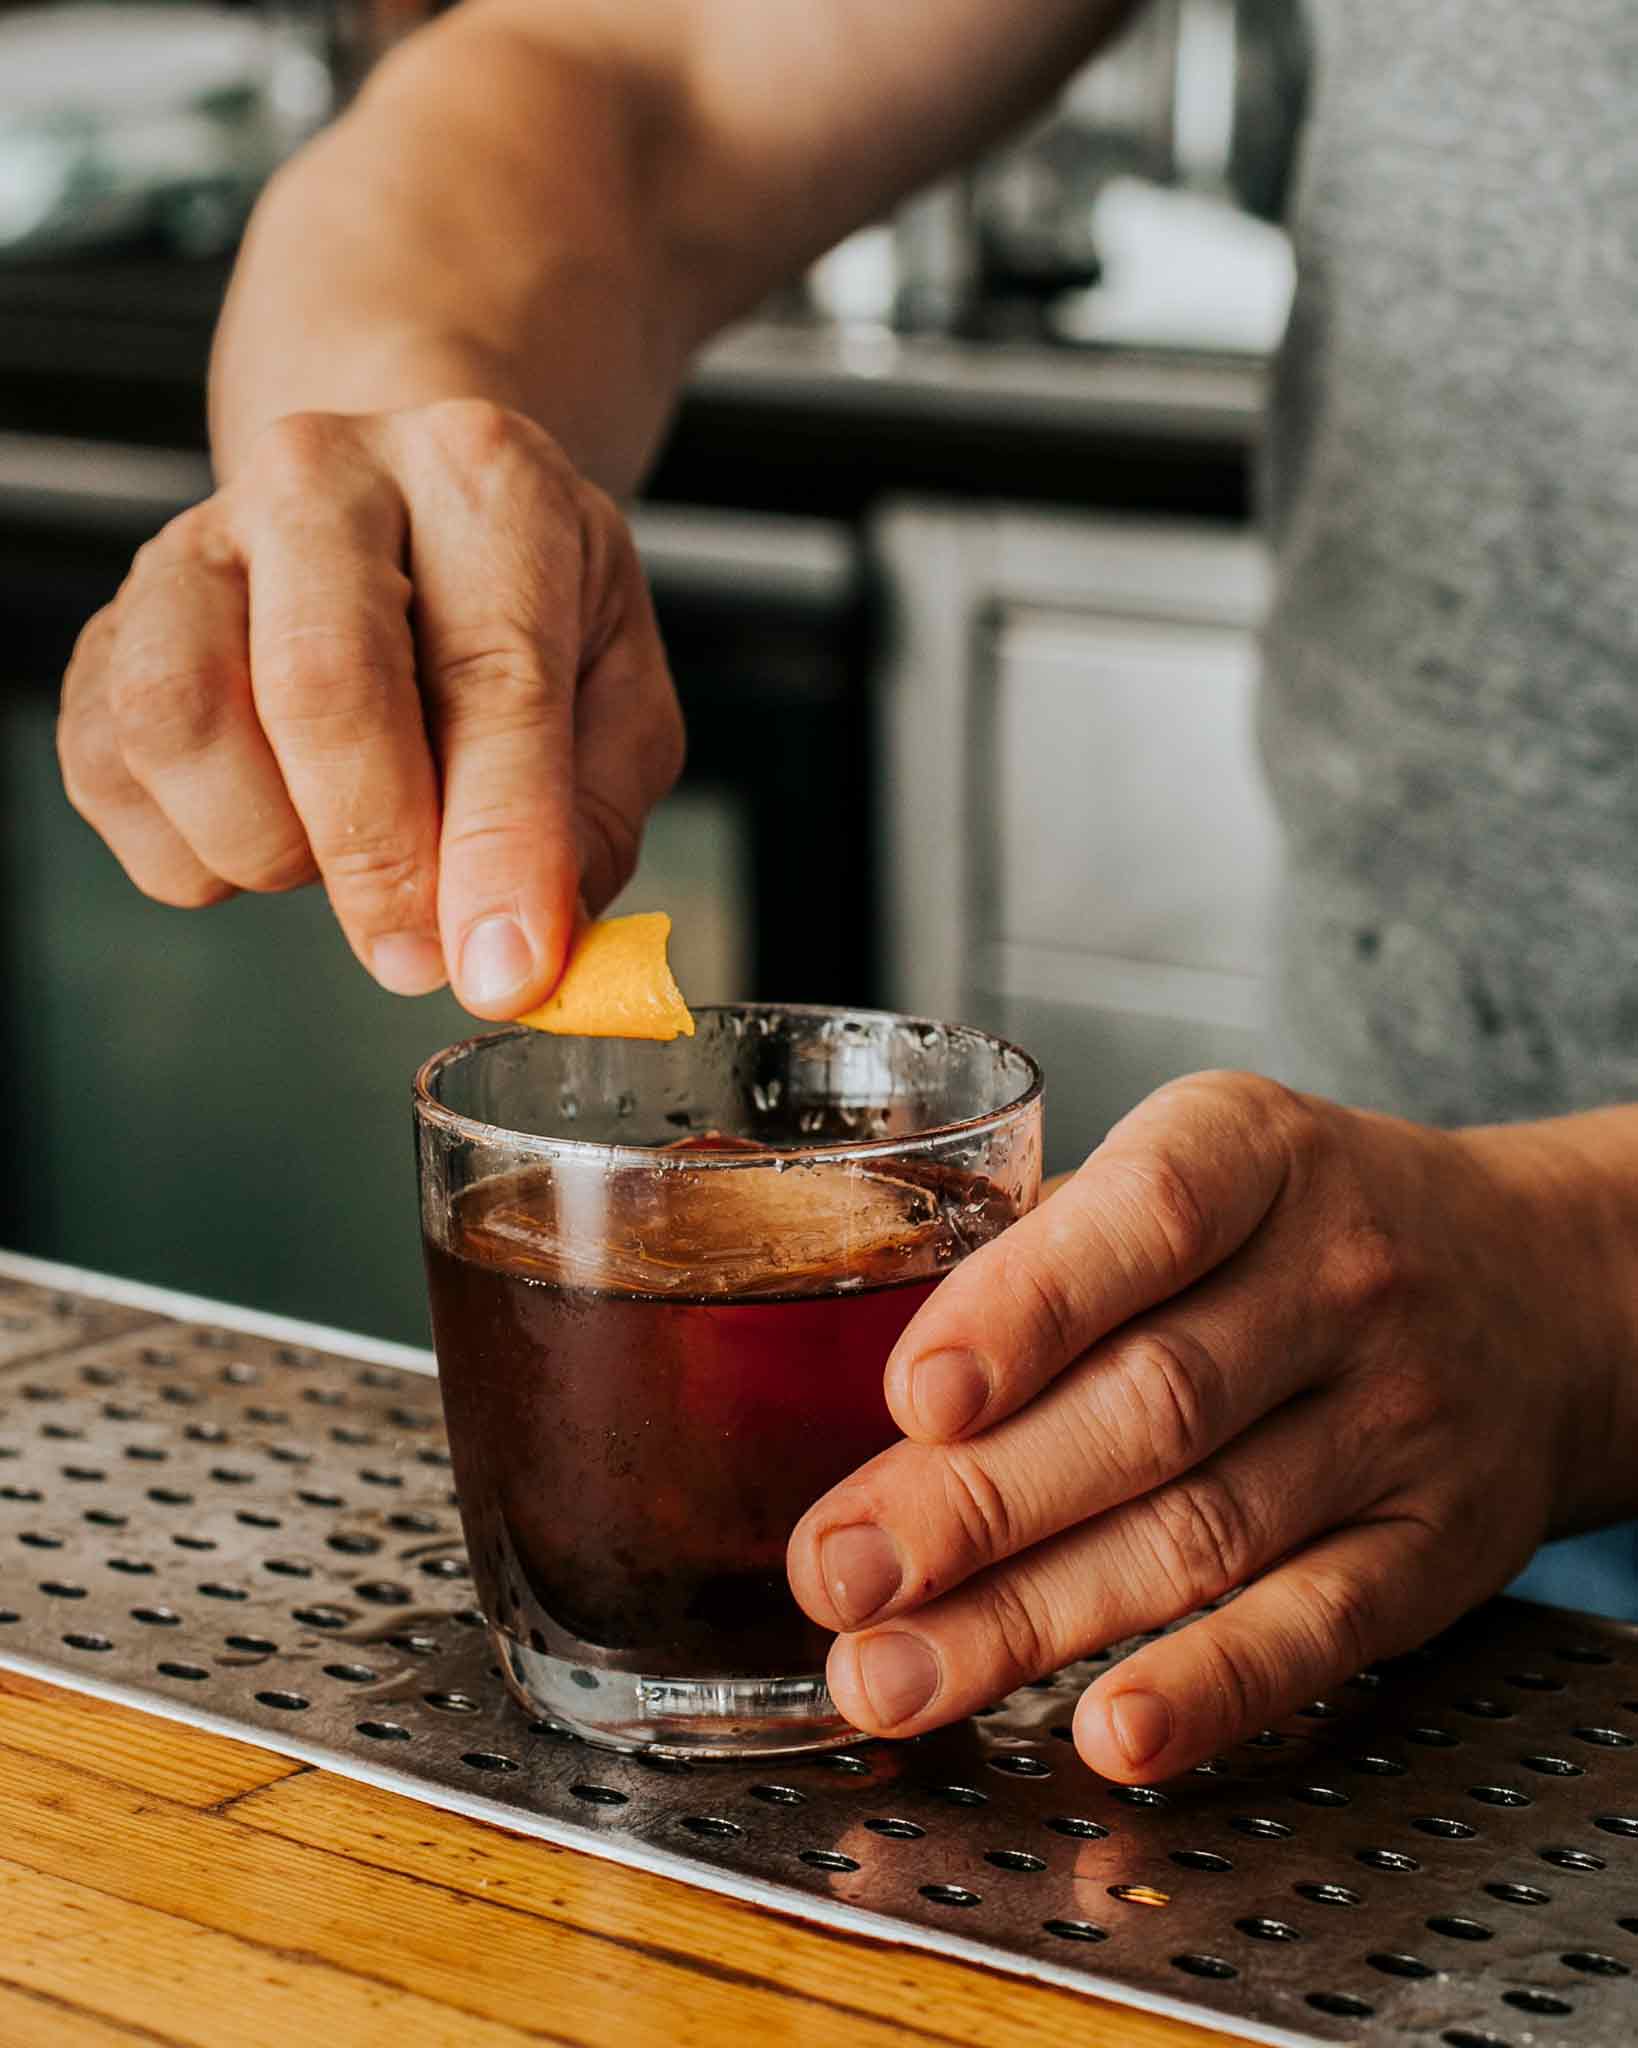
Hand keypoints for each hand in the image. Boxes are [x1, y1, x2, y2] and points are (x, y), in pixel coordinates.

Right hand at [57, 401, 683, 1014]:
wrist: (408, 525)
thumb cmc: (526, 618)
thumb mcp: (617, 701)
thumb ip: (588, 825)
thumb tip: (521, 958)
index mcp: (482, 482)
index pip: (493, 675)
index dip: (499, 842)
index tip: (505, 969)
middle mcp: (324, 482)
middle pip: (320, 682)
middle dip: (377, 858)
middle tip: (419, 957)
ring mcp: (194, 544)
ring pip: (182, 721)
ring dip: (268, 845)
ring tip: (341, 854)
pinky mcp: (112, 626)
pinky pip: (112, 772)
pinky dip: (192, 851)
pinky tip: (272, 829)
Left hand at [789, 1071, 1632, 1780]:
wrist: (1536, 1287)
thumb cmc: (1304, 1225)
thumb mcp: (1202, 1162)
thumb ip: (1047, 1241)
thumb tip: (845, 1348)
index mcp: (1253, 1151)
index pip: (1145, 1218)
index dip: (1025, 1310)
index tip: (915, 1396)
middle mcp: (1336, 1278)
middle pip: (1149, 1403)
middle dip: (973, 1503)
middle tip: (839, 1572)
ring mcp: (1393, 1420)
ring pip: (1202, 1532)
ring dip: (1030, 1619)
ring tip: (889, 1673)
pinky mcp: (1430, 1550)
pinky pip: (1315, 1629)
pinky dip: (1208, 1689)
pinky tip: (1104, 1732)